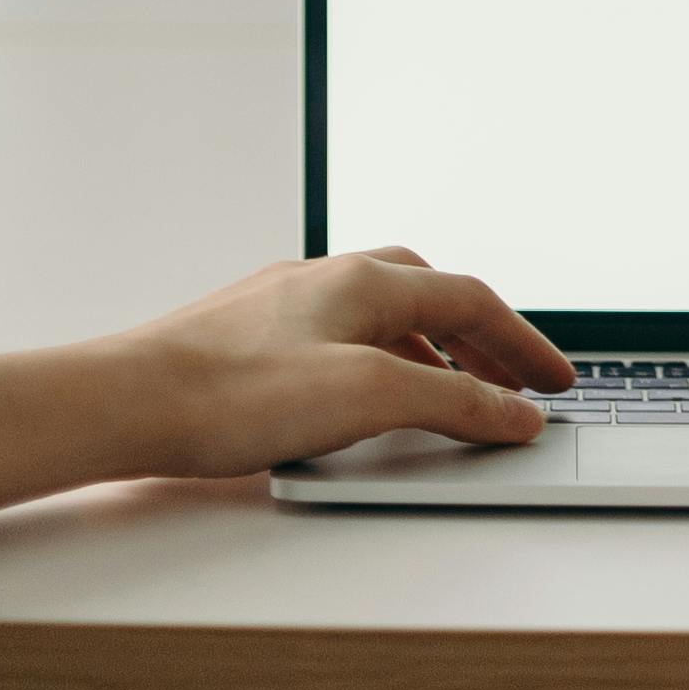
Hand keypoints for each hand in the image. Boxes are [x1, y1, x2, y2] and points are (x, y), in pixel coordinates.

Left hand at [0, 250, 572, 519]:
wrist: (131, 400)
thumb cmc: (233, 391)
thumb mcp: (365, 397)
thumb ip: (450, 402)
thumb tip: (513, 411)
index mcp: (365, 279)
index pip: (470, 298)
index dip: (522, 342)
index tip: (557, 379)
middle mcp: (331, 277)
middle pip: (432, 294)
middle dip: (483, 336)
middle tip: (516, 381)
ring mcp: (291, 303)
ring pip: (385, 313)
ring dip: (433, 348)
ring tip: (454, 394)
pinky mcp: (258, 335)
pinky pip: (346, 334)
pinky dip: (384, 358)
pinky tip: (368, 398)